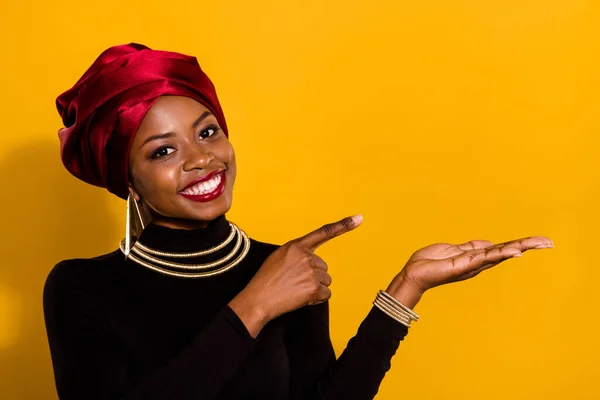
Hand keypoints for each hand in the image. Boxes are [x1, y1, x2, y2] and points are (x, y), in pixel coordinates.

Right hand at [229, 215, 362, 336]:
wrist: (258, 299)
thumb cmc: (266, 280)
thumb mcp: (278, 257)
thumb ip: (296, 254)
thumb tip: (310, 260)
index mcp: (296, 246)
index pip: (323, 232)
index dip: (343, 225)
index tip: (359, 218)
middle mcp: (306, 256)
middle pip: (323, 267)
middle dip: (313, 276)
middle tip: (295, 282)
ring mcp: (311, 272)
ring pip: (326, 281)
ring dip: (315, 288)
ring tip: (296, 290)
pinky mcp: (314, 288)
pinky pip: (326, 294)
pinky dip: (317, 299)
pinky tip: (301, 298)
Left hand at [386, 236, 553, 308]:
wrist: (414, 273)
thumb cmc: (429, 262)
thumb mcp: (452, 249)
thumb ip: (470, 247)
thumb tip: (488, 244)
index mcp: (475, 256)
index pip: (501, 248)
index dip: (519, 244)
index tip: (539, 241)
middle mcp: (478, 262)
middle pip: (507, 251)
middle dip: (527, 246)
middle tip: (548, 242)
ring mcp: (473, 264)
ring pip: (501, 254)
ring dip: (520, 248)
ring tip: (539, 243)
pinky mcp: (465, 265)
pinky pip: (485, 258)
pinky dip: (501, 254)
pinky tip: (515, 251)